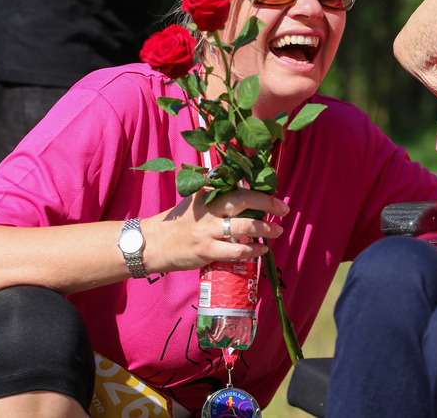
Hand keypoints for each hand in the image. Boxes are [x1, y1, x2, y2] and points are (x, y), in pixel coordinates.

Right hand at [141, 186, 287, 273]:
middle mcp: (208, 208)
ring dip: (265, 228)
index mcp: (206, 194)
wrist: (153, 243)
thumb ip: (215, 194)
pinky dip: (253, 249)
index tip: (274, 194)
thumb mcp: (195, 201)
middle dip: (267, 203)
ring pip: (244, 226)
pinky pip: (236, 249)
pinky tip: (262, 249)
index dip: (258, 190)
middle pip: (242, 200)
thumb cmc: (178, 222)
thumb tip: (242, 188)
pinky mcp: (206, 250)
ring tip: (277, 230)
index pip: (236, 186)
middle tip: (283, 209)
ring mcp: (207, 230)